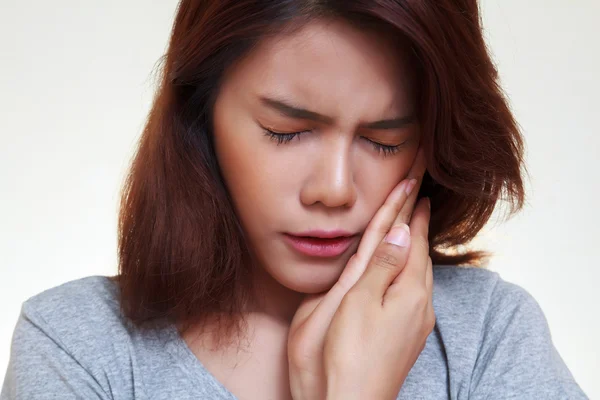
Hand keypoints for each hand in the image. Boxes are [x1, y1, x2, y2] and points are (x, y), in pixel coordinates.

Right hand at [287, 148, 431, 399]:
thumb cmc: (349, 355)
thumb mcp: (360, 302)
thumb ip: (381, 266)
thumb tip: (400, 232)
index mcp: (409, 291)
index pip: (412, 240)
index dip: (412, 212)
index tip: (418, 185)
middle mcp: (420, 304)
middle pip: (420, 254)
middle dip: (419, 224)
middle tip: (421, 196)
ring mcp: (416, 322)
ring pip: (419, 273)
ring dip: (416, 245)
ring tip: (415, 225)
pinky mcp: (407, 336)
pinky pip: (414, 290)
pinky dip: (410, 268)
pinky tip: (406, 271)